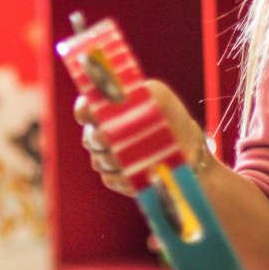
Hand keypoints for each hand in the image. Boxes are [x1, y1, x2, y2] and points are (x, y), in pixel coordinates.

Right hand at [75, 78, 207, 196]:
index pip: (84, 110)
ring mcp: (105, 157)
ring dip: (115, 160)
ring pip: (99, 161)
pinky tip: (141, 172)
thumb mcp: (159, 95)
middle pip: (90, 138)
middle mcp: (100, 134)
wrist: (184, 146)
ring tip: (137, 157)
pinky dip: (125, 177)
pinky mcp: (115, 178)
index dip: (84, 111)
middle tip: (113, 139)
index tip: (92, 114)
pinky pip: (110, 179)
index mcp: (105, 111)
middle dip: (101, 139)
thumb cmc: (168, 115)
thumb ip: (141, 89)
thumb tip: (124, 93)